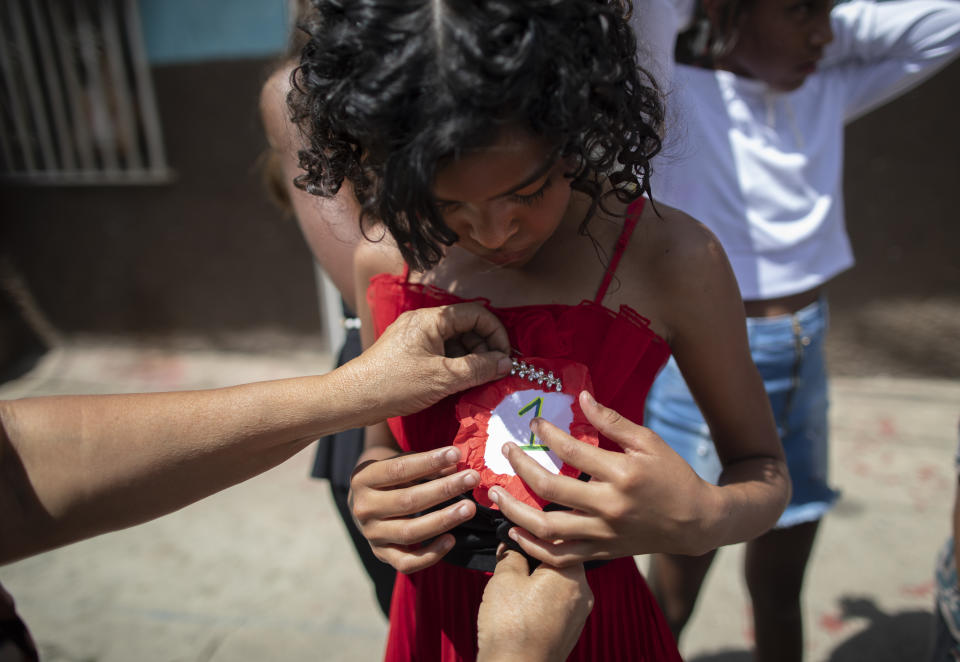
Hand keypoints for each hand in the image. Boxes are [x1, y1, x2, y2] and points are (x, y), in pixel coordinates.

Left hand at [349, 303, 511, 418]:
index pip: (476, 314)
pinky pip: (441, 352)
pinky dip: (455, 364)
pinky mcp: (410, 352)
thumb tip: (506, 363)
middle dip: (485, 347)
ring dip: (471, 358)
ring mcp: (415, 337)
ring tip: (478, 381)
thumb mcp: (443, 378)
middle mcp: (423, 322)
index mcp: (431, 319)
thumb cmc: (394, 385)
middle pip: (466, 326)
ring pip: (455, 341)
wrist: (353, 399)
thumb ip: (478, 368)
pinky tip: (460, 383)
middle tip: (493, 372)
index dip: (496, 333)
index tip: (505, 357)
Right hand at [349, 446, 479, 572]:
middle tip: (472, 479)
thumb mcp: (401, 462)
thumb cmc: (391, 477)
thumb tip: (455, 467)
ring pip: (409, 532)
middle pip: (407, 501)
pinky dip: (431, 554)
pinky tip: (451, 539)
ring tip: (469, 508)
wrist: (366, 501)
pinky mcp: (381, 555)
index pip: (399, 470)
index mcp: (363, 479)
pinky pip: (407, 563)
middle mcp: (363, 508)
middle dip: (444, 489)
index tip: (456, 454)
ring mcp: (371, 535)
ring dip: (443, 519)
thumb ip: (426, 465)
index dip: (429, 462)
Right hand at [477, 547, 592, 661]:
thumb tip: (513, 547)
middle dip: (534, 561)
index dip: (532, 536)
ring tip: (513, 590)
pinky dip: (541, 602)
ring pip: (558, 585)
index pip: (557, 541)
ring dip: (538, 582)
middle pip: (559, 563)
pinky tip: (521, 610)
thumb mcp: (504, 578)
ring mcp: (579, 615)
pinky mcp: (570, 632)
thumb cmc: (511, 627)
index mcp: (571, 574)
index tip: (514, 536)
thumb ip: (512, 554)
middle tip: (510, 563)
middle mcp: (583, 593)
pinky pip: (557, 606)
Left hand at [488, 391, 717, 564]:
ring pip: (548, 528)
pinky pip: (560, 556)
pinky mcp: (602, 551)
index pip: (572, 451)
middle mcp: (609, 506)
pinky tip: (514, 533)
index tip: (534, 424)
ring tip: (495, 496)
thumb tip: (582, 397)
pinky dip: (533, 548)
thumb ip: (612, 421)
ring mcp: (604, 533)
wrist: (696, 521)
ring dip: (515, 511)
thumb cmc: (672, 475)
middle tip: (506, 451)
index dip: (547, 434)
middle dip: (521, 466)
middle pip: (550, 488)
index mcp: (622, 474)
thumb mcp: (648, 441)